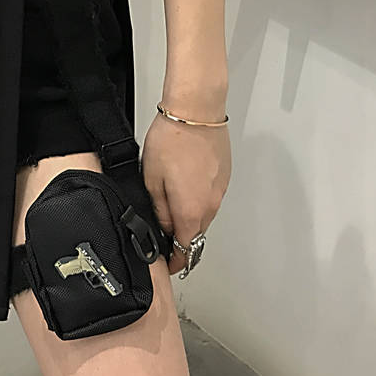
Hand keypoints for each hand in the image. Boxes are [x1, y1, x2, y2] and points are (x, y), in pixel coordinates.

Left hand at [142, 109, 230, 274]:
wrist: (195, 111)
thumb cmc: (172, 139)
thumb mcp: (151, 180)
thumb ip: (159, 210)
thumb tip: (163, 228)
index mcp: (191, 210)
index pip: (185, 249)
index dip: (175, 260)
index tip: (168, 264)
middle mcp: (210, 204)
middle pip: (196, 233)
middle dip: (181, 238)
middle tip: (163, 234)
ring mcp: (220, 190)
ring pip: (204, 215)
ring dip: (189, 216)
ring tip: (170, 202)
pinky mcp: (224, 177)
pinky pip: (210, 197)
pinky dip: (198, 198)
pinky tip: (183, 183)